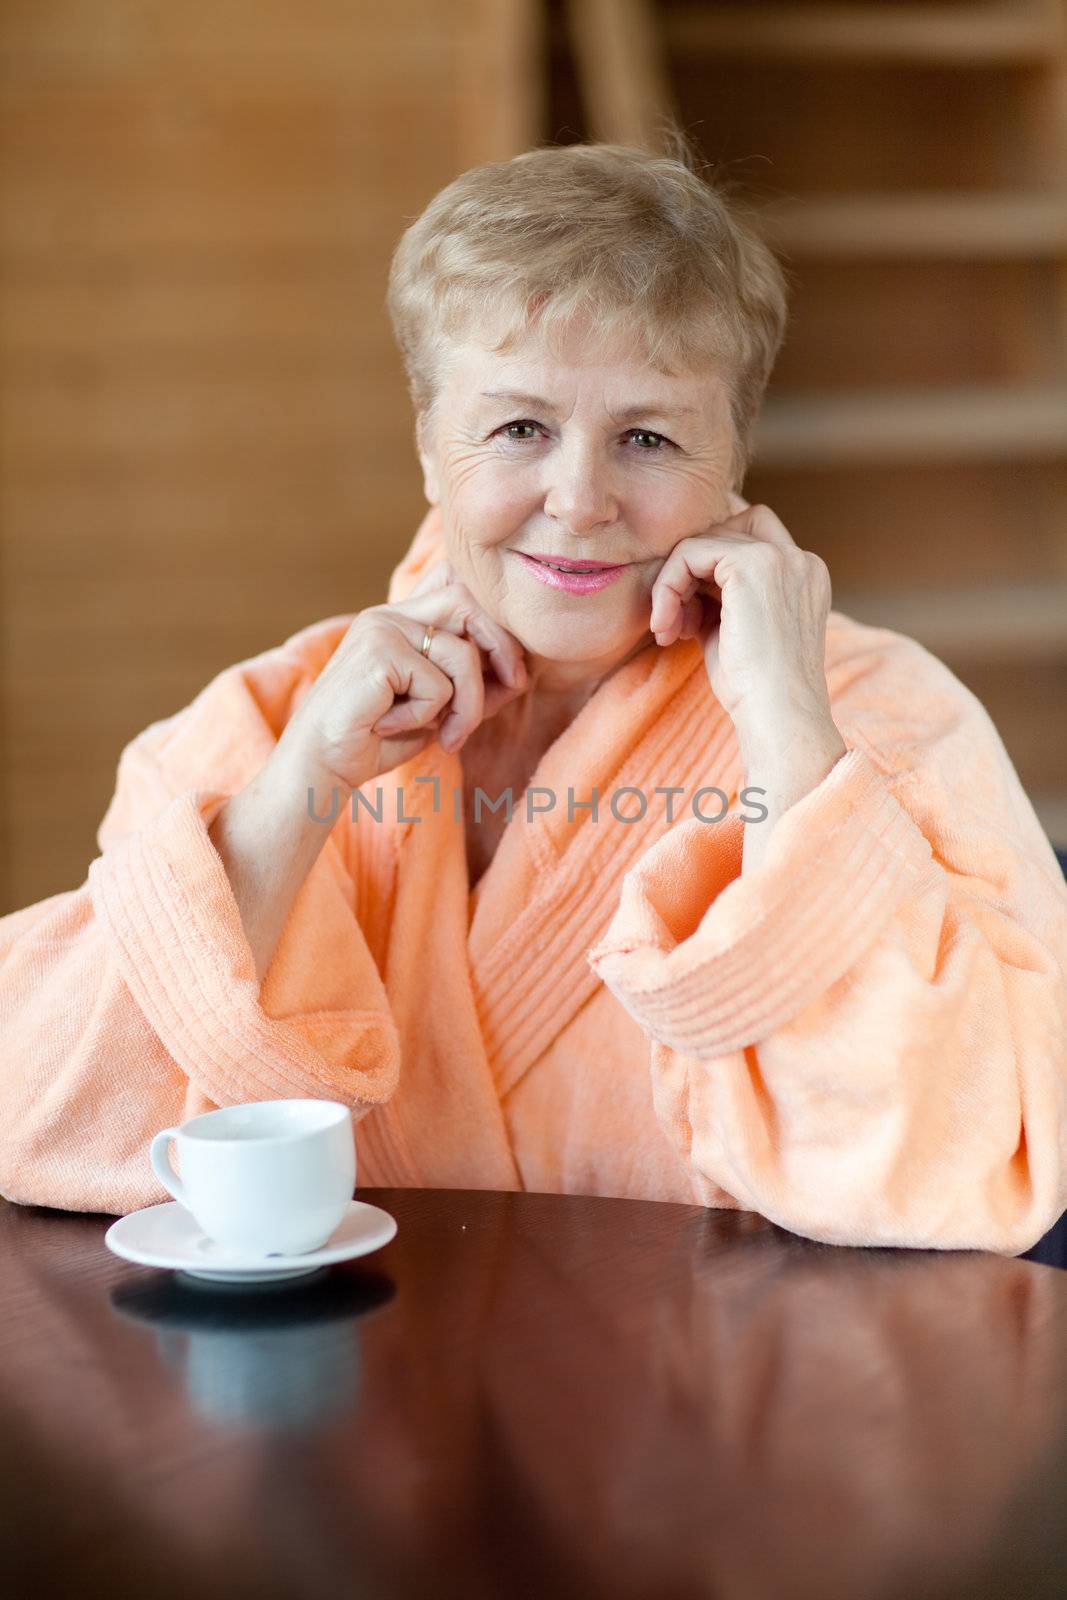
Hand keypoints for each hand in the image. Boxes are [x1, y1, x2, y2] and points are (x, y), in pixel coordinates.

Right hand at [280, 558, 528, 790]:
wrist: (319, 766)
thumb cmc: (375, 741)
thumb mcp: (436, 707)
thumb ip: (470, 683)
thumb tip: (521, 674)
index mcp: (400, 619)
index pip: (458, 586)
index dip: (495, 622)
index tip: (510, 672)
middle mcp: (390, 615)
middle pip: (469, 601)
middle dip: (504, 648)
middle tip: (513, 688)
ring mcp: (381, 628)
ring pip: (462, 653)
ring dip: (469, 705)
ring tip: (448, 735)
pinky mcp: (378, 652)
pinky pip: (438, 685)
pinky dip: (429, 717)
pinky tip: (392, 726)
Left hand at [648, 492, 837, 747]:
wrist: (778, 716)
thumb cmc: (755, 691)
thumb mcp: (738, 632)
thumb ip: (721, 598)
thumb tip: (683, 579)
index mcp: (804, 576)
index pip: (751, 537)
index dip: (710, 564)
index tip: (689, 612)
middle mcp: (799, 560)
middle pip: (727, 529)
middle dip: (691, 567)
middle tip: (674, 618)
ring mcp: (780, 559)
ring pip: (704, 540)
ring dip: (673, 582)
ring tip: (668, 628)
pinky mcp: (752, 566)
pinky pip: (690, 552)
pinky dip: (668, 586)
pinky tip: (666, 626)